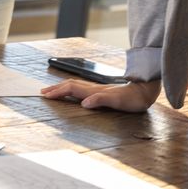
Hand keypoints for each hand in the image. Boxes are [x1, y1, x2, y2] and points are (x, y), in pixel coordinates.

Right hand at [40, 78, 160, 112]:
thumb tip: (84, 103)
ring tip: (52, 90)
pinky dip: (71, 89)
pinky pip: (81, 88)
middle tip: (42, 92)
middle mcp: (93, 88)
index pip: (71, 89)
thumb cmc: (132, 99)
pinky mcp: (101, 91)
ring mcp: (97, 89)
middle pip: (70, 85)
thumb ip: (100, 100)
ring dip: (61, 87)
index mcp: (94, 91)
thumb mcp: (118, 102)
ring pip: (74, 85)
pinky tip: (71, 92)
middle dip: (55, 88)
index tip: (46, 96)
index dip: (58, 92)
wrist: (144, 90)